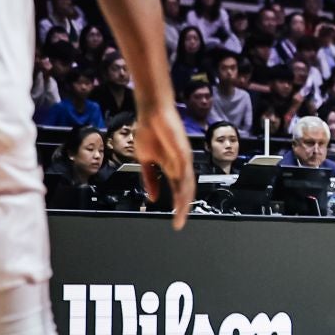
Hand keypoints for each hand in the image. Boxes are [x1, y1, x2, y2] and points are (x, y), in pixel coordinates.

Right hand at [133, 107, 196, 228]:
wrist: (151, 112)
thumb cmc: (150, 132)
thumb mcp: (146, 160)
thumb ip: (150, 179)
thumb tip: (152, 197)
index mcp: (172, 168)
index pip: (178, 191)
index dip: (177, 206)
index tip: (176, 221)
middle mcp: (181, 165)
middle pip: (185, 191)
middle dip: (183, 208)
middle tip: (179, 223)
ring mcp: (183, 158)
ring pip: (187, 183)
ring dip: (184, 199)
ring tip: (181, 213)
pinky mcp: (183, 150)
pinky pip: (185, 169)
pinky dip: (183, 182)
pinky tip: (181, 193)